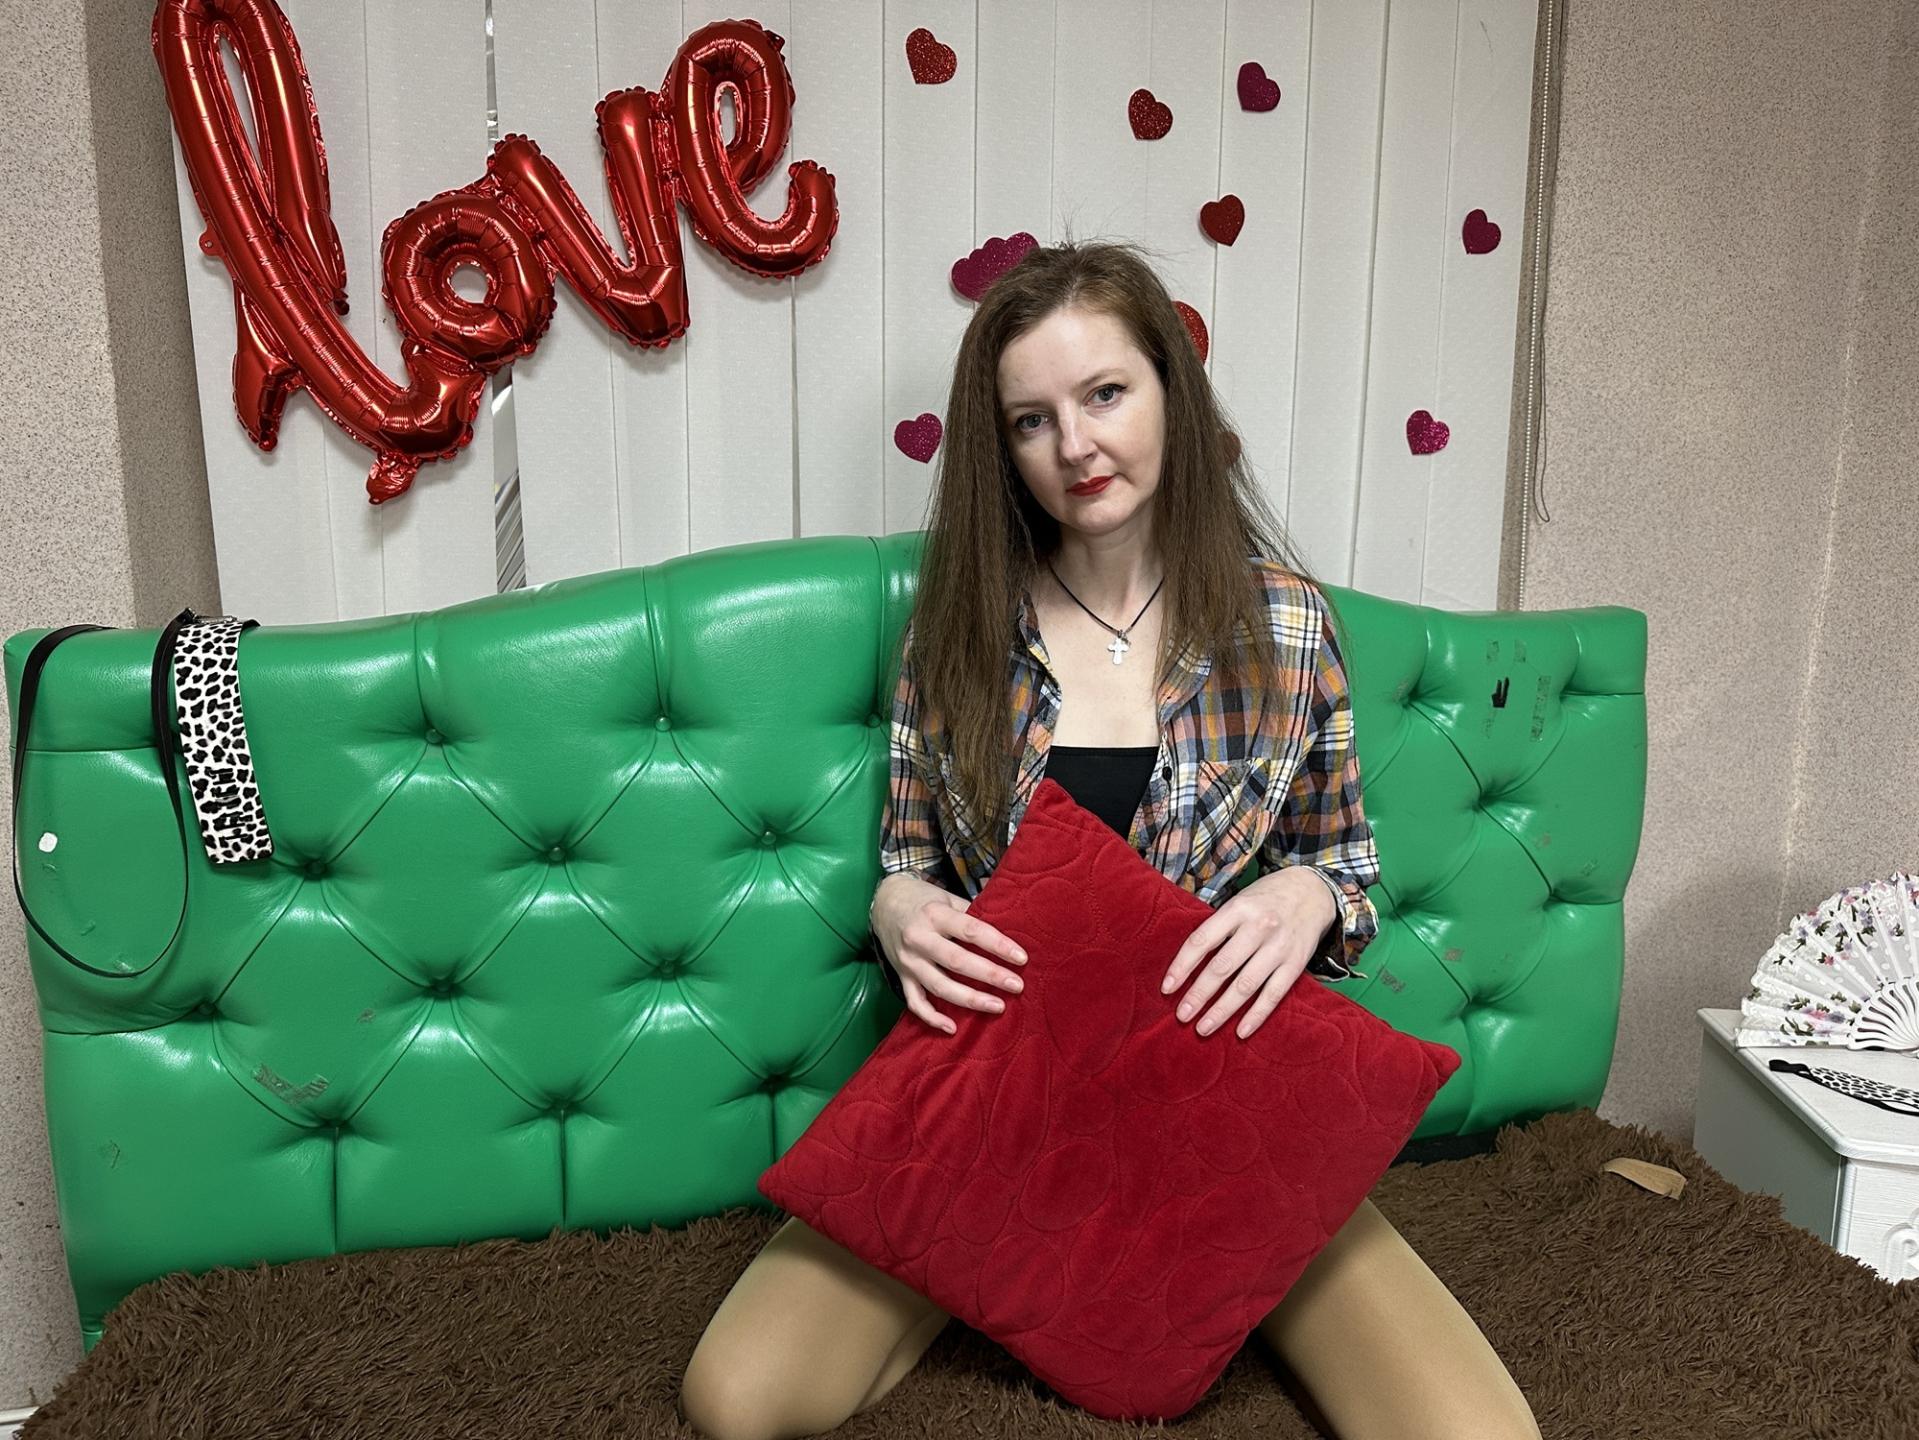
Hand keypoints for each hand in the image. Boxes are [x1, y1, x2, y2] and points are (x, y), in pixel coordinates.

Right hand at [870, 873, 1027, 1035]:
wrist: (883, 903)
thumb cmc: (923, 900)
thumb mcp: (947, 897)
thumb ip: (971, 913)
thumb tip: (1008, 928)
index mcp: (934, 914)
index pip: (971, 931)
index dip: (998, 945)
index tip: (1021, 958)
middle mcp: (919, 938)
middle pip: (957, 961)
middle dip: (990, 975)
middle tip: (1017, 985)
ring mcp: (908, 961)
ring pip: (939, 986)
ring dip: (970, 999)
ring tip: (998, 1006)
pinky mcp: (902, 976)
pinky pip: (915, 1002)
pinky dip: (932, 1017)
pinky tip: (952, 1028)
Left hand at [1159, 867, 1337, 1039]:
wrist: (1313, 891)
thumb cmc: (1265, 899)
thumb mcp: (1239, 901)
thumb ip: (1219, 927)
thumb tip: (1187, 965)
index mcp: (1238, 908)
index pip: (1202, 940)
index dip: (1181, 966)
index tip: (1167, 988)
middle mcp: (1258, 927)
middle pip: (1222, 967)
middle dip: (1198, 994)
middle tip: (1182, 1015)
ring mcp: (1279, 946)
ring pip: (1246, 985)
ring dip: (1222, 1010)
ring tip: (1203, 1028)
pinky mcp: (1296, 963)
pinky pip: (1274, 994)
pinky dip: (1256, 1015)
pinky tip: (1240, 1031)